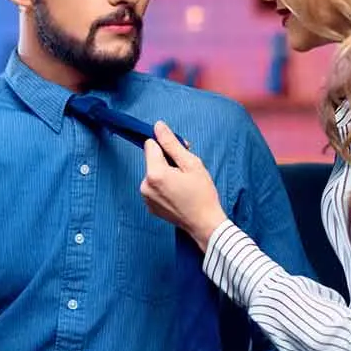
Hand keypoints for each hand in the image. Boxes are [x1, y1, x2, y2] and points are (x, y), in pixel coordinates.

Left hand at [141, 121, 228, 249]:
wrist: (205, 224)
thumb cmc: (202, 194)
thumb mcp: (191, 164)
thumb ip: (172, 144)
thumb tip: (158, 126)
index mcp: (154, 173)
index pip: (150, 145)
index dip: (165, 146)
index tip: (179, 154)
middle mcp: (145, 185)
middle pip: (151, 160)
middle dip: (167, 160)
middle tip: (186, 171)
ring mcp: (146, 197)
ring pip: (153, 173)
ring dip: (165, 174)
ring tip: (183, 184)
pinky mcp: (149, 206)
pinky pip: (154, 188)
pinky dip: (163, 187)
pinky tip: (178, 194)